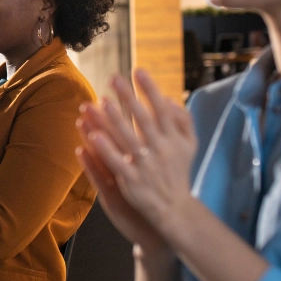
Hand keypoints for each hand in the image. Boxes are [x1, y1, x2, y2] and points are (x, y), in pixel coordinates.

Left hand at [78, 69, 197, 241]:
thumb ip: (183, 122)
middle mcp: (161, 150)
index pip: (161, 109)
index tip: (138, 70)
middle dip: (129, 97)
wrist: (175, 210)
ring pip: (127, 138)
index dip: (150, 89)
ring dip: (114, 119)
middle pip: (143, 119)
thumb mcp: (189, 147)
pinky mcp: (131, 181)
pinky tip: (91, 136)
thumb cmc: (178, 173)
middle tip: (114, 77)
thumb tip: (170, 99)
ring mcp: (146, 166)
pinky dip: (105, 149)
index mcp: (174, 139)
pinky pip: (115, 162)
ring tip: (100, 101)